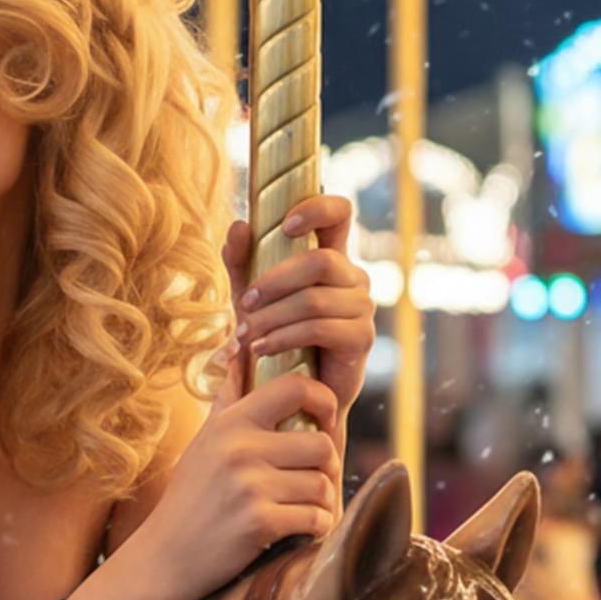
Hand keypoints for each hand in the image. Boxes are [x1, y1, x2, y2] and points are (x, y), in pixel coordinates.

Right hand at [137, 328, 341, 599]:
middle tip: (313, 481)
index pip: (294, 387)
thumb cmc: (189, 499)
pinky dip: (315, 528)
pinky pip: (316, 518)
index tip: (325, 420)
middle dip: (326, 467)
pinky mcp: (260, 522)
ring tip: (301, 509)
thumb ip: (229, 401)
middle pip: (322, 445)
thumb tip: (242, 349)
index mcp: (230, 424)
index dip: (323, 399)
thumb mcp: (204, 442)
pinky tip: (298, 530)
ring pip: (322, 485)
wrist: (163, 558)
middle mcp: (240, 449)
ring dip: (321, 502)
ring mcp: (250, 486)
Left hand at [222, 196, 374, 420]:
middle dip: (274, 282)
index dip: (318, 208)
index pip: (339, 213)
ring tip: (244, 335)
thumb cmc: (274, 334)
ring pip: (315, 299)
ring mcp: (362, 307)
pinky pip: (320, 328)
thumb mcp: (251, 295)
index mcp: (330, 256)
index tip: (285, 224)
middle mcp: (352, 276)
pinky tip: (261, 349)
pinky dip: (283, 338)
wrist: (291, 392)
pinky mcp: (361, 339)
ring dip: (272, 317)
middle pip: (320, 260)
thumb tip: (238, 225)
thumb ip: (241, 261)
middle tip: (244, 303)